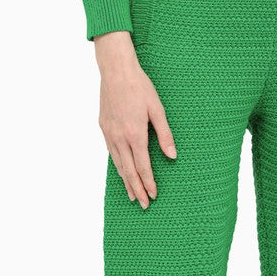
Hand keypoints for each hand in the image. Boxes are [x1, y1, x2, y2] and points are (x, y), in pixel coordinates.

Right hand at [94, 31, 176, 207]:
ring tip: (132, 195)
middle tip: (143, 204)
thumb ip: (165, 134)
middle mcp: (119, 137)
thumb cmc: (139, 87)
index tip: (153, 195)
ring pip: (118, 164)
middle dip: (137, 189)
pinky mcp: (104, 127)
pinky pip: (111, 152)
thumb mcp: (157, 109)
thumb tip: (172, 155)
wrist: (115, 71)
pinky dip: (117, 166)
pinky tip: (122, 171)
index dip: (148, 183)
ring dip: (126, 181)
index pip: (143, 166)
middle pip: (129, 170)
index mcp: (135, 134)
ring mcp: (109, 133)